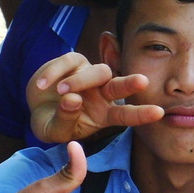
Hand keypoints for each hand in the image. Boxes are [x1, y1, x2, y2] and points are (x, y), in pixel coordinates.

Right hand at [27, 53, 163, 143]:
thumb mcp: (54, 131)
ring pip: (98, 72)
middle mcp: (101, 94)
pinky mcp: (74, 62)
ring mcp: (89, 76)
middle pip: (120, 86)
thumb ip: (64, 120)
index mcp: (104, 115)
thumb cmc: (51, 122)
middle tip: (142, 82)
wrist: (34, 106)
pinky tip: (42, 85)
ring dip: (81, 81)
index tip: (159, 113)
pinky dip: (56, 72)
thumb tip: (72, 99)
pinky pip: (70, 61)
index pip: (125, 115)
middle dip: (131, 84)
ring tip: (62, 92)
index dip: (141, 114)